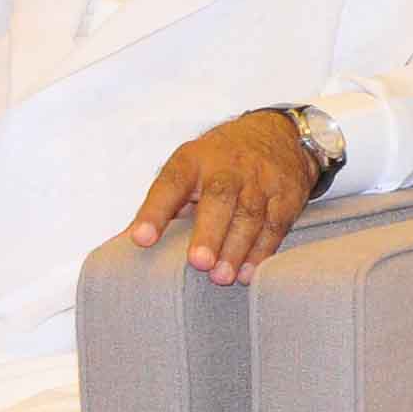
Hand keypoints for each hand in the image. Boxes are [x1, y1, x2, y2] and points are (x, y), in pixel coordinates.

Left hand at [124, 111, 320, 285]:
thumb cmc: (220, 160)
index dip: (155, 210)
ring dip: (235, 248)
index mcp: (193, 160)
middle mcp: (227, 166)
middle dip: (209, 232)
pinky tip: (247, 272)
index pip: (171, 183)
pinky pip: (275, 225)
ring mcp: (260, 180)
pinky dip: (262, 251)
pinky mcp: (287, 195)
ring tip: (221, 277)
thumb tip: (125, 241)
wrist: (278, 134)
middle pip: (219, 197)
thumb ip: (162, 204)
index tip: (141, 239)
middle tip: (198, 263)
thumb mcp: (188, 167)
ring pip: (249, 214)